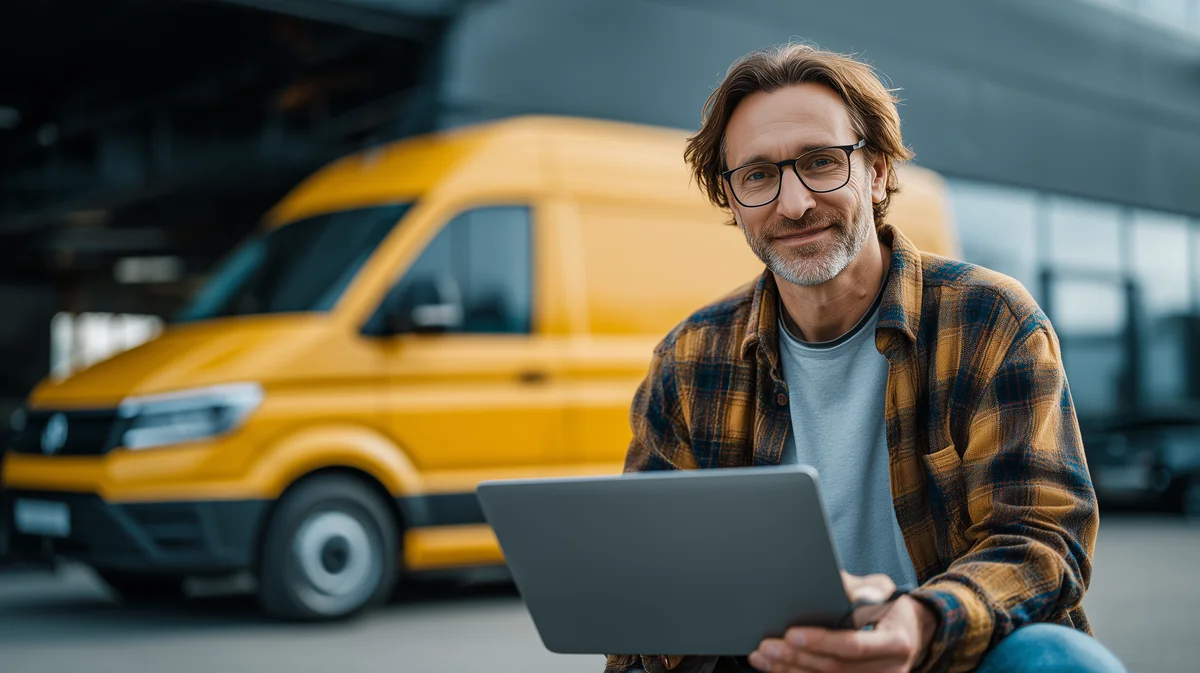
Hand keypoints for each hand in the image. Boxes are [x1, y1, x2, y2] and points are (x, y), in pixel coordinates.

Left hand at [748, 572, 937, 672]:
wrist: (908, 634)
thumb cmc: (888, 608)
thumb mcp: (881, 590)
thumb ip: (861, 587)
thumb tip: (837, 583)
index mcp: (895, 644)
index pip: (853, 646)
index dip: (820, 642)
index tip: (791, 634)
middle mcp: (889, 671)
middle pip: (834, 670)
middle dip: (795, 657)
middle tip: (766, 646)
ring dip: (789, 671)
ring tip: (763, 657)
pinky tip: (776, 668)